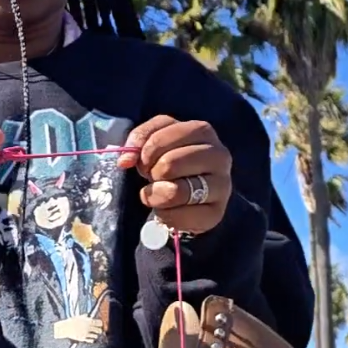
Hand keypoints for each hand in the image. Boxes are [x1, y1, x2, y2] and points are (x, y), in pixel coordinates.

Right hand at [54, 316, 103, 343]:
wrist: (65, 328)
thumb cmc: (71, 322)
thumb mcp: (78, 317)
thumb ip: (84, 316)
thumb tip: (87, 315)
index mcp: (88, 321)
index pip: (99, 323)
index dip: (100, 324)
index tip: (100, 324)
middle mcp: (88, 327)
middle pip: (98, 330)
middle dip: (99, 330)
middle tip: (99, 330)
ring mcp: (86, 333)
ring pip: (95, 335)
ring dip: (95, 335)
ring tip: (95, 335)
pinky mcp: (83, 338)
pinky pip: (91, 340)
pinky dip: (92, 339)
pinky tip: (91, 339)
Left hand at [117, 116, 232, 235]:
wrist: (192, 196)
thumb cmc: (171, 163)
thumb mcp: (156, 142)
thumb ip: (139, 140)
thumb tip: (125, 160)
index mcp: (202, 131)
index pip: (161, 137)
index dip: (145, 152)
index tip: (143, 162)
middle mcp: (219, 155)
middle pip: (169, 164)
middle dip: (152, 174)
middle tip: (153, 179)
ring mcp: (222, 185)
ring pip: (176, 192)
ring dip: (156, 196)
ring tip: (158, 194)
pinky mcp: (217, 212)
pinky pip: (181, 217)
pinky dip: (165, 216)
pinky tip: (166, 211)